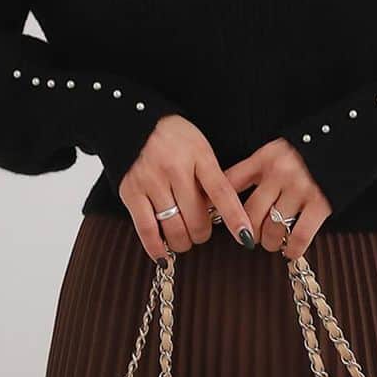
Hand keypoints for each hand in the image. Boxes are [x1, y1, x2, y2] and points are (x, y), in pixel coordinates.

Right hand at [118, 114, 256, 261]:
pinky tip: (163, 256)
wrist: (135, 120)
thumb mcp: (200, 148)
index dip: (234, 218)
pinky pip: (146, 229)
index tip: (246, 237)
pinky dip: (156, 248)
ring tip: (183, 238)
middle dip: (203, 233)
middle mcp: (175, 169)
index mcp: (199, 156)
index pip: (221, 192)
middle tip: (201, 230)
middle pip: (197, 219)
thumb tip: (220, 215)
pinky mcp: (131, 192)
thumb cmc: (174, 138)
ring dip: (183, 242)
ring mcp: (151, 181)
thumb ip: (210, 178)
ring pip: (174, 228)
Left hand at [222, 138, 332, 259]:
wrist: (349, 139)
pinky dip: (293, 249)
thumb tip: (228, 194)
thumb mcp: (277, 150)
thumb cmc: (310, 148)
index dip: (219, 204)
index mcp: (265, 158)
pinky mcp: (321, 203)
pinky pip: (299, 236)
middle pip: (250, 214)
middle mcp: (280, 173)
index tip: (220, 218)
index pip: (231, 183)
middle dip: (248, 232)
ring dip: (270, 242)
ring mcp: (301, 189)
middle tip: (252, 236)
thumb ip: (255, 169)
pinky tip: (291, 249)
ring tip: (273, 242)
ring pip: (273, 230)